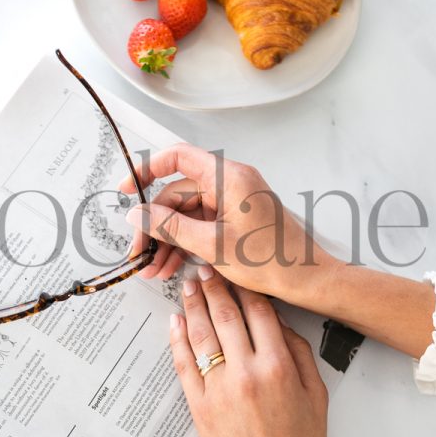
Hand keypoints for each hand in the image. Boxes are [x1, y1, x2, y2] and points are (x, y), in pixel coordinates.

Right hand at [120, 143, 338, 307]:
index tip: (127, 190)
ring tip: (153, 269)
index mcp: (228, 178)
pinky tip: (171, 267)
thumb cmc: (271, 260)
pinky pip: (201, 225)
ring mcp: (233, 201)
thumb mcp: (211, 245)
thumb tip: (137, 214)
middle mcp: (230, 183)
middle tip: (139, 252)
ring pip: (186, 214)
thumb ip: (169, 226)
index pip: (178, 157)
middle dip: (155, 225)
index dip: (148, 169)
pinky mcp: (235, 218)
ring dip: (167, 240)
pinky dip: (185, 244)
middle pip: (178, 193)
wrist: (307, 279)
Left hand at [169, 265, 340, 436]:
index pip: (259, 312)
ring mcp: (218, 390)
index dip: (246, 287)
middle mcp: (247, 372)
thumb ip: (299, 354)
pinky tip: (175, 322)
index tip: (237, 271)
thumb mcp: (316, 396)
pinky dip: (177, 340)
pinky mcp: (199, 408)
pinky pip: (184, 366)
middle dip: (214, 287)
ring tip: (187, 286)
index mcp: (279, 366)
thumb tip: (279, 324)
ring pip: (201, 335)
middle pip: (226, 316)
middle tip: (204, 268)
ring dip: (193, 306)